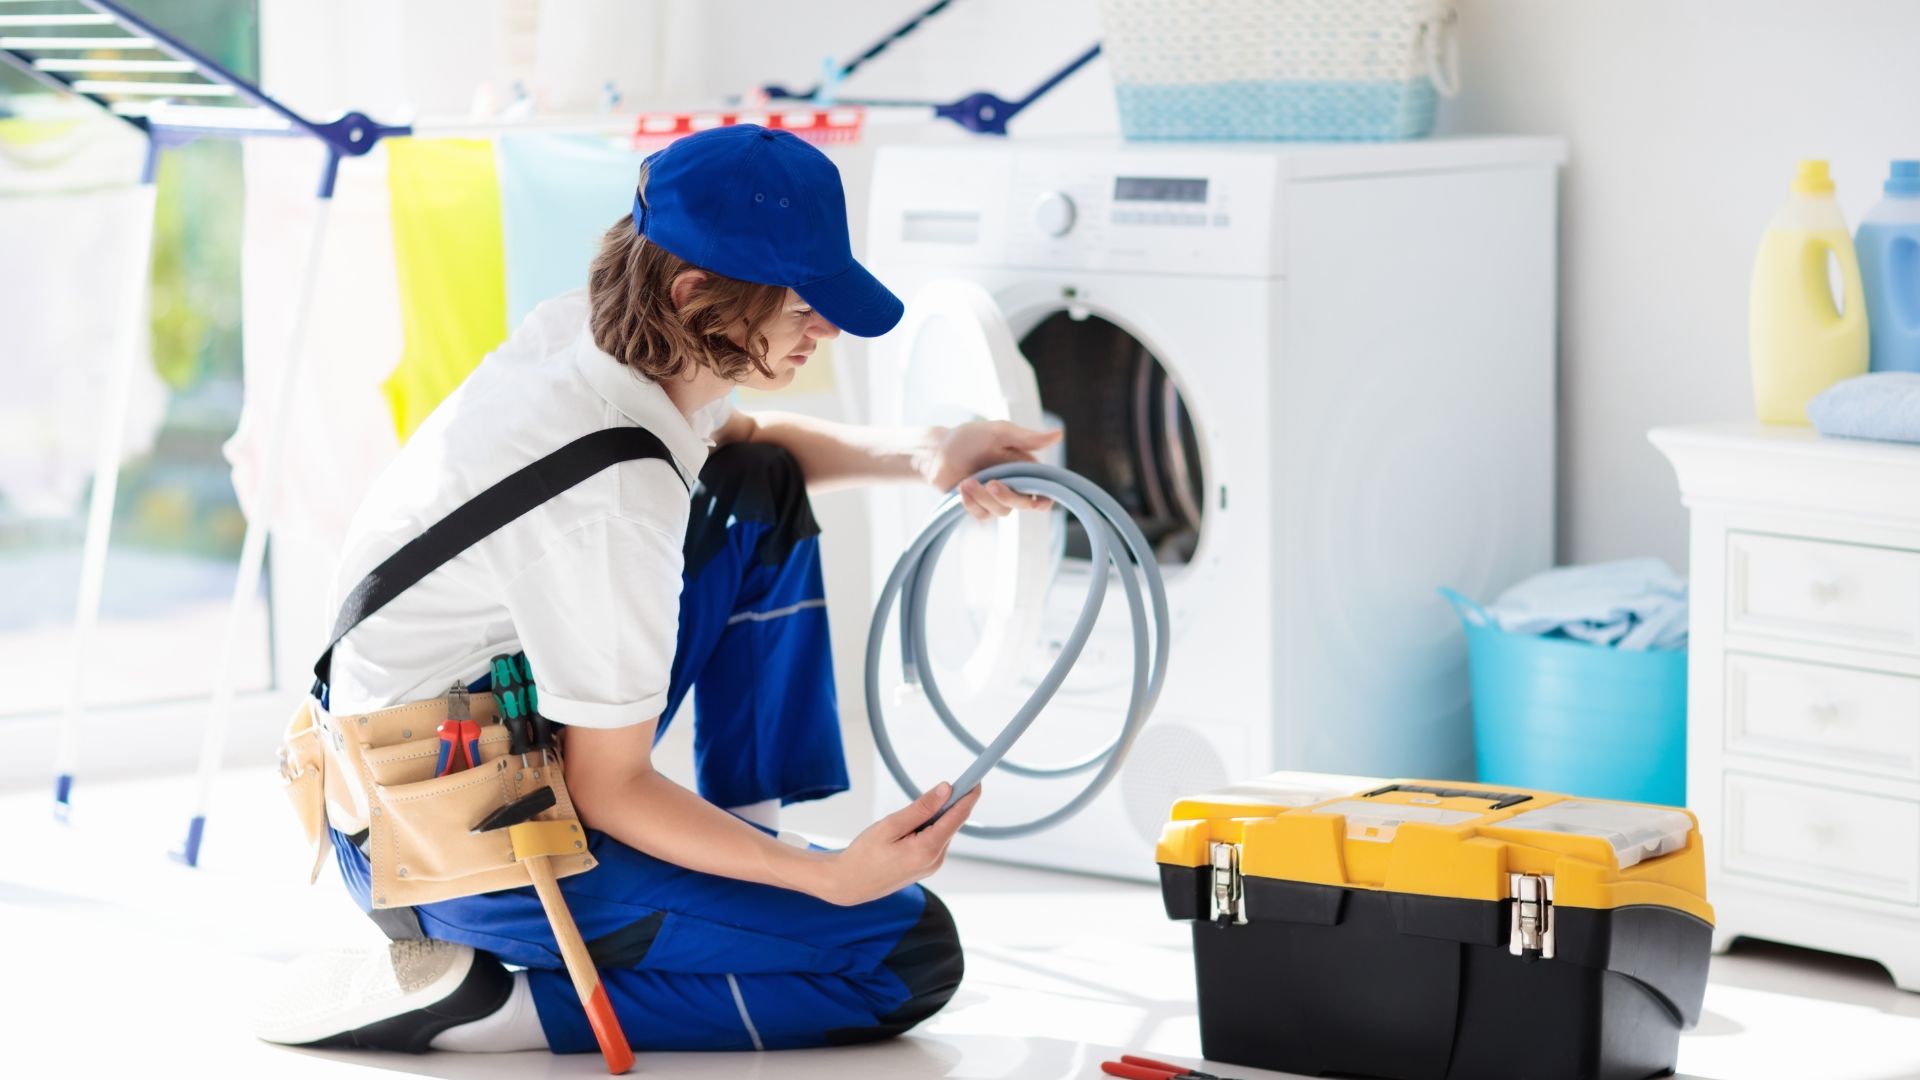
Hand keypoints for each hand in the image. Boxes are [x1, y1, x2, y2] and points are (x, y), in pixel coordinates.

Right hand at [814, 782, 982, 906]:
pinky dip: (928, 828)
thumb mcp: (890, 825)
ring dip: (933, 817)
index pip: (958, 816)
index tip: (976, 777)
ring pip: (943, 830)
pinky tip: (907, 830)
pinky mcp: (927, 866)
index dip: (968, 794)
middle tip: (938, 787)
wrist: (849, 884)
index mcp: (927, 850)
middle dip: (947, 803)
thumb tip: (946, 790)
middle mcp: (935, 860)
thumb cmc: (864, 855)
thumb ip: (921, 808)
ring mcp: (932, 865)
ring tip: (904, 821)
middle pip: (951, 822)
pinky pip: (935, 840)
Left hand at [923, 420, 1061, 520]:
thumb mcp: (998, 433)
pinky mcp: (979, 507)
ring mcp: (995, 498)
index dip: (1046, 498)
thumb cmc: (969, 438)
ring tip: (966, 482)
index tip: (1039, 502)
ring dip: (984, 498)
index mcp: (1024, 467)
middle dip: (1008, 496)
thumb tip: (1059, 434)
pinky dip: (972, 504)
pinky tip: (962, 489)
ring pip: (1002, 511)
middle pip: (1024, 503)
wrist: (937, 451)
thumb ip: (1027, 438)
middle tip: (992, 483)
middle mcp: (1013, 485)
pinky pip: (983, 515)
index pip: (1044, 489)